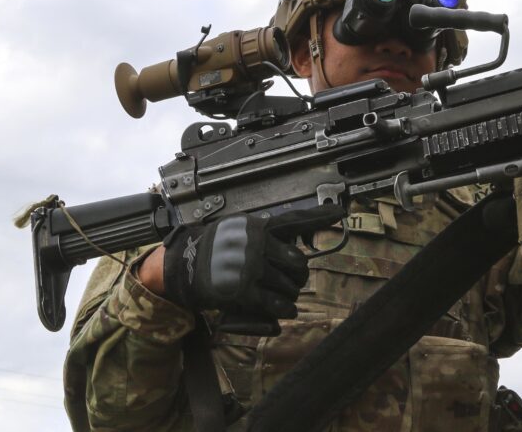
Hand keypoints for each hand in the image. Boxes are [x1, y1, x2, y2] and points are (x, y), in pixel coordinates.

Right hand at [161, 205, 343, 333]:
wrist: (182, 266)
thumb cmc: (212, 248)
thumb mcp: (238, 229)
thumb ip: (264, 233)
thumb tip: (292, 241)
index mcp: (257, 226)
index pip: (294, 220)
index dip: (319, 217)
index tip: (339, 212)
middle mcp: (256, 244)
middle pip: (298, 262)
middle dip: (298, 275)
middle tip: (292, 280)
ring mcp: (250, 267)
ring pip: (289, 285)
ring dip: (290, 294)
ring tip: (283, 296)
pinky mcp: (243, 291)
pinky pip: (276, 303)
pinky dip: (284, 309)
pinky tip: (285, 309)